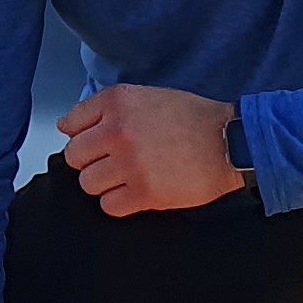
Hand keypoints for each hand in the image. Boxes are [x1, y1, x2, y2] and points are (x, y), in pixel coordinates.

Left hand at [59, 83, 243, 215]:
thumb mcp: (148, 96)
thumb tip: (71, 126)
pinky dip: (120, 203)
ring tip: (126, 178)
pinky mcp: (145, 192)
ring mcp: (130, 163)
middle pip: (74, 156)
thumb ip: (111, 109)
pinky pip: (109, 206)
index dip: (82, 136)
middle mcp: (119, 131)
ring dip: (104, 184)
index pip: (70, 124)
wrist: (232, 142)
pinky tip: (136, 193)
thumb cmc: (195, 119)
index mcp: (118, 102)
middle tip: (112, 163)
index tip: (93, 143)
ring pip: (88, 184)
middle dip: (91, 162)